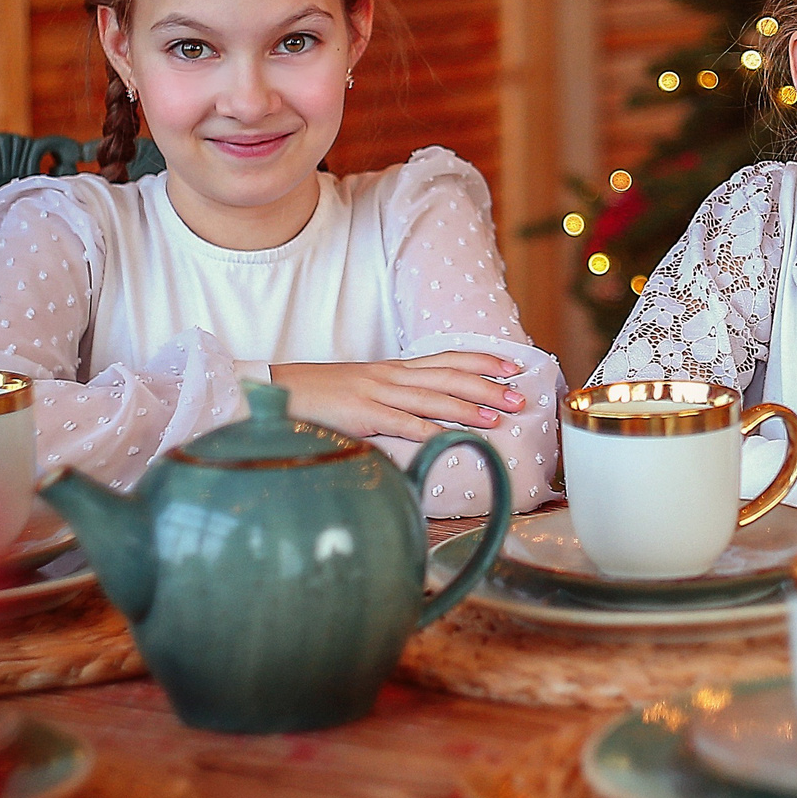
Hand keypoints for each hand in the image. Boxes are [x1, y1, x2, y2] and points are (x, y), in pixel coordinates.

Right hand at [270, 353, 525, 442]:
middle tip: (520, 396)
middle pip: (449, 377)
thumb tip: (426, 414)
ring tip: (498, 416)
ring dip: (468, 407)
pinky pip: (401, 423)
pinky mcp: (362, 415)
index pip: (447, 359)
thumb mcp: (364, 390)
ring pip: (433, 399)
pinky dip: (429, 430)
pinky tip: (452, 437)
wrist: (276, 392)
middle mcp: (391, 376)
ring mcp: (377, 394)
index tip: (513, 366)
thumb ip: (395, 399)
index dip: (482, 361)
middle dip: (488, 385)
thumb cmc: (321, 397)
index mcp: (394, 369)